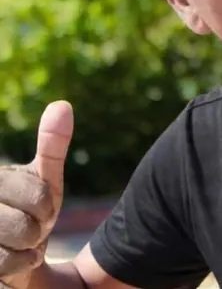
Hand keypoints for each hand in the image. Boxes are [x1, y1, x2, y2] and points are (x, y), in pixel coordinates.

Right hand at [0, 102, 73, 288]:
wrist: (19, 255)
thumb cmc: (32, 210)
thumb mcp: (45, 178)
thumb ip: (52, 145)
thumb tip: (62, 104)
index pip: (39, 195)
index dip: (47, 205)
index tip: (39, 206)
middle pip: (25, 225)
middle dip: (37, 230)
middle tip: (29, 227)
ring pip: (9, 250)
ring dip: (25, 252)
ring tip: (18, 244)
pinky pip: (1, 270)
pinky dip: (16, 269)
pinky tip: (12, 263)